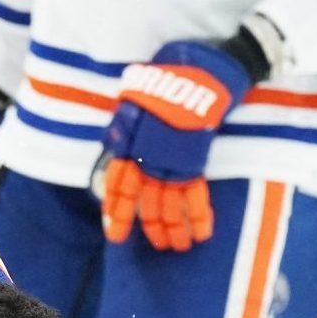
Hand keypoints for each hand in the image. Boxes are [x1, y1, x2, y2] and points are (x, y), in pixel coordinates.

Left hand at [99, 40, 250, 251]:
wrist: (201, 71)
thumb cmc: (169, 75)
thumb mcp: (135, 95)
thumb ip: (127, 121)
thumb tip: (117, 139)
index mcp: (131, 145)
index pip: (119, 186)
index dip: (117, 211)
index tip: (114, 233)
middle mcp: (148, 159)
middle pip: (144, 203)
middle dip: (148, 227)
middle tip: (155, 246)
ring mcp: (172, 163)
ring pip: (168, 206)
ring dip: (173, 230)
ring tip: (177, 247)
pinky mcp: (196, 161)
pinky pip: (196, 196)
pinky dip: (199, 217)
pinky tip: (201, 236)